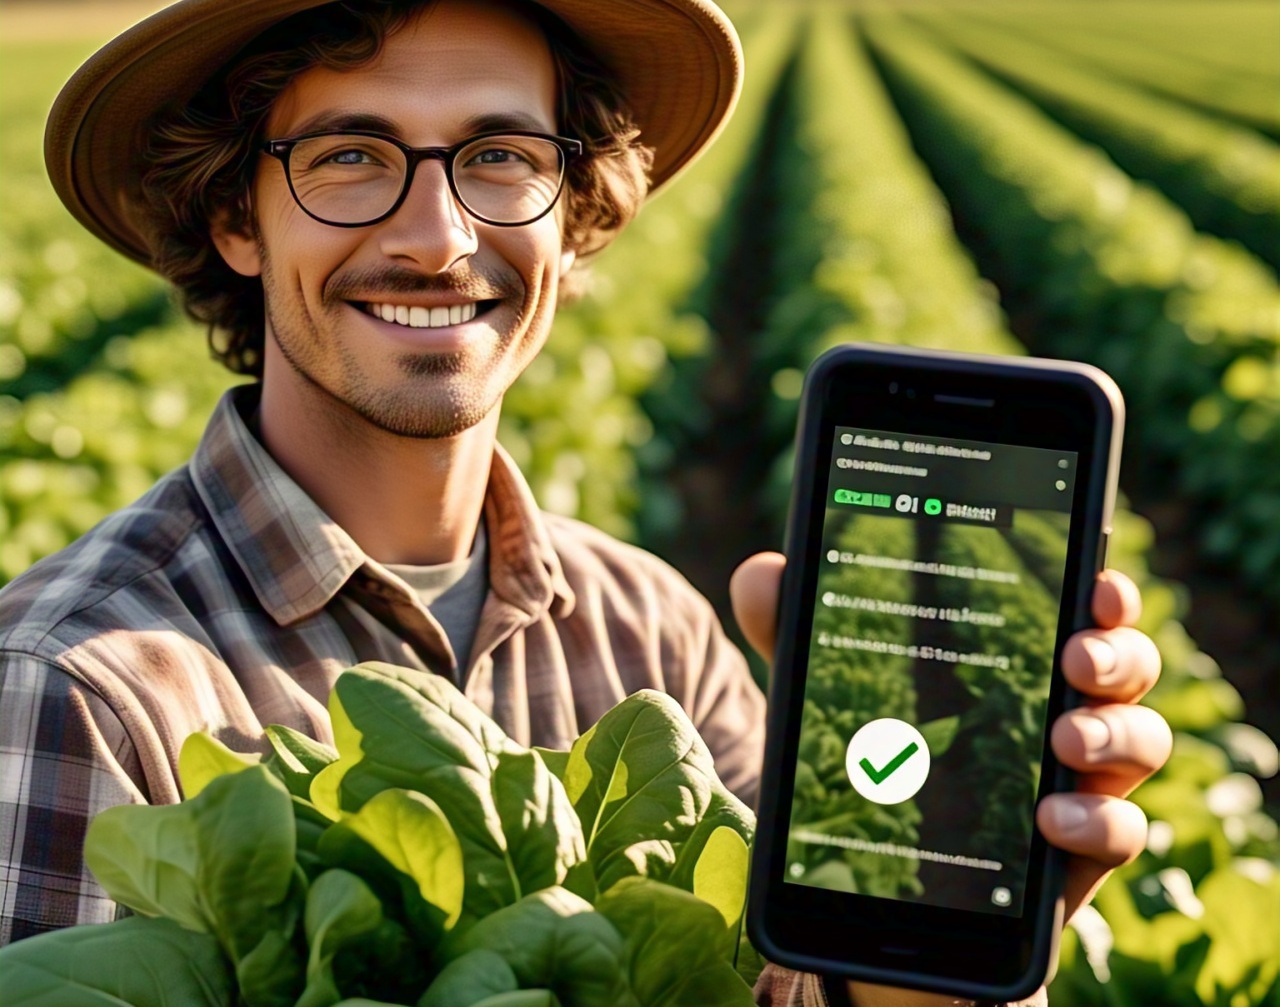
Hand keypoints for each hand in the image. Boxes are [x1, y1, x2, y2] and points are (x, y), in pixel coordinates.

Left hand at [729, 554, 1171, 1006]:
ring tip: (1065, 738)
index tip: (1094, 580)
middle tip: (1074, 657)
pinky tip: (1052, 819)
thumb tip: (763, 573)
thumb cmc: (872, 752)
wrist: (882, 870)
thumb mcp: (827, 686)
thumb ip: (794, 627)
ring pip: (1143, 741)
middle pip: (1127, 663)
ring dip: (1115, 732)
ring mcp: (1080, 777)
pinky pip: (1122, 830)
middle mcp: (1063, 706)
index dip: (1102, 589)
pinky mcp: (1076, 847)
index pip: (1081, 606)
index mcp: (1018, 653)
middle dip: (1116, 652)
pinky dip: (1098, 820)